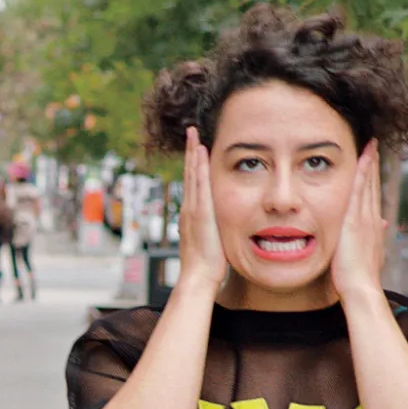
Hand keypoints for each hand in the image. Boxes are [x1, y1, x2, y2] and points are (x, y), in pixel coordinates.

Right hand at [178, 127, 226, 293]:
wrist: (198, 277)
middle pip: (189, 174)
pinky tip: (200, 152)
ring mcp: (193, 209)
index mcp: (193, 214)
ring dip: (193, 153)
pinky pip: (199, 184)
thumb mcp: (210, 243)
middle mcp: (189, 208)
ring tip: (194, 134)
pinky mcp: (200, 212)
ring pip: (192, 175)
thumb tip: (218, 229)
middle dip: (191, 152)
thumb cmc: (207, 266)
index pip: (193, 183)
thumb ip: (212, 231)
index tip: (197, 148)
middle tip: (191, 131)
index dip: (194, 165)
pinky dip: (198, 167)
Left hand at [330, 139, 387, 298]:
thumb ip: (372, 237)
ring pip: (369, 184)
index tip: (372, 163)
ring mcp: (365, 218)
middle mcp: (372, 219)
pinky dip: (363, 173)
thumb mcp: (368, 253)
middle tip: (374, 145)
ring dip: (370, 164)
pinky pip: (360, 190)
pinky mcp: (355, 220)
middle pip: (374, 186)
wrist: (361, 287)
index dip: (373, 179)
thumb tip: (382, 225)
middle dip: (374, 166)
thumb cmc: (359, 277)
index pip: (372, 197)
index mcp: (372, 227)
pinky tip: (363, 158)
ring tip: (370, 144)